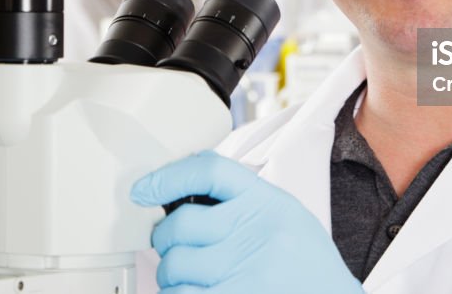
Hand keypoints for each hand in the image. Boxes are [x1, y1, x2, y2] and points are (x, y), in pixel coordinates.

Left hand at [130, 151, 364, 293]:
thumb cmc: (306, 264)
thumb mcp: (285, 216)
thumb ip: (242, 203)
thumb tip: (181, 198)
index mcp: (268, 202)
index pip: (211, 171)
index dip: (169, 176)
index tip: (145, 188)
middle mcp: (256, 232)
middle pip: (180, 225)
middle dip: (166, 240)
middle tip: (174, 249)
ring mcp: (246, 271)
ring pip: (174, 267)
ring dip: (170, 277)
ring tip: (188, 280)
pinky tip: (191, 292)